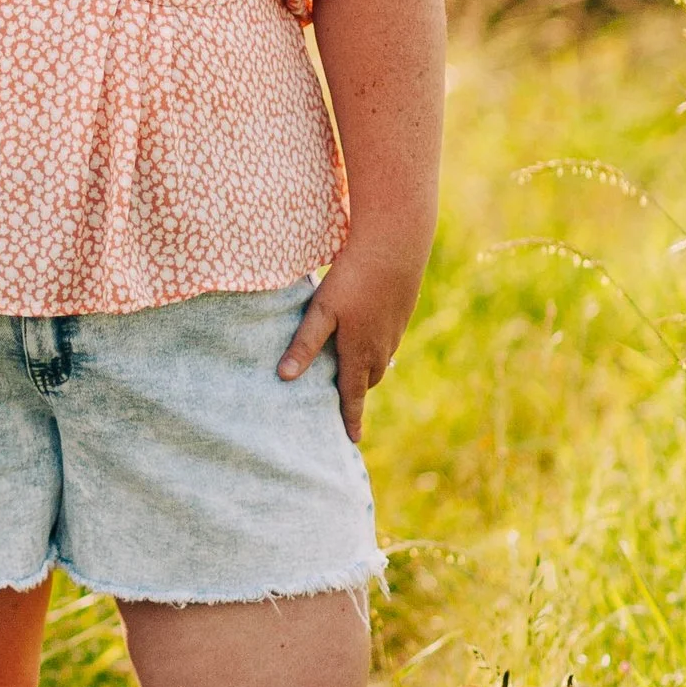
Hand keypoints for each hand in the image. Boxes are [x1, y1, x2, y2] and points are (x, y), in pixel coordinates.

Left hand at [281, 240, 422, 442]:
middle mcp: (380, 348)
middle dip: (355, 392)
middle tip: (342, 401)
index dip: (351, 418)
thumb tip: (285, 377)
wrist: (395, 247)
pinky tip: (366, 333)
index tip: (353, 439)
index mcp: (359, 351)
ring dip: (366, 368)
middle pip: (366, 380)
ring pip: (379, 360)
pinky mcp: (401, 314)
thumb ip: (304, 344)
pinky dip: (375, 347)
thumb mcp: (321, 311)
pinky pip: (387, 341)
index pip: (353, 395)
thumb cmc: (352, 278)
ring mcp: (394, 331)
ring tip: (351, 370)